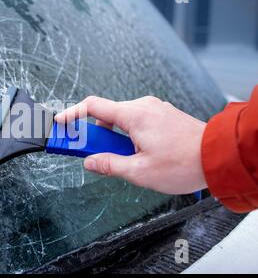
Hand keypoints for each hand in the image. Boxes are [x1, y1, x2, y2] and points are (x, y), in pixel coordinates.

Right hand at [55, 96, 206, 194]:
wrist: (219, 156)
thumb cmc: (184, 163)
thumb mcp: (139, 171)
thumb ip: (109, 165)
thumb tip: (90, 161)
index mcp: (134, 115)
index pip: (93, 106)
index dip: (72, 114)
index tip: (60, 123)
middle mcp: (143, 106)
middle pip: (106, 114)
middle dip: (94, 133)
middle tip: (89, 152)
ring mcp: (154, 109)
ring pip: (122, 119)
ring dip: (113, 137)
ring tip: (119, 159)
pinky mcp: (162, 115)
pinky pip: (136, 121)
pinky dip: (127, 134)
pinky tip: (135, 152)